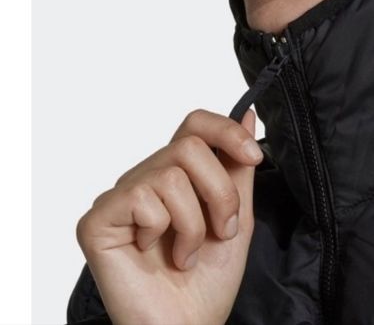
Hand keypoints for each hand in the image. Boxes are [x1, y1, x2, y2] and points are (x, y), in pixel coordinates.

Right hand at [76, 108, 262, 324]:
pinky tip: (155, 254)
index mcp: (177, 174)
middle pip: (189, 146)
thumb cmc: (208, 280)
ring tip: (187, 253)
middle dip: (220, 192)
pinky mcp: (96, 220)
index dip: (226, 132)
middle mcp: (145, 178)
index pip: (195, 124)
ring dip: (193, 221)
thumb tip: (247, 115)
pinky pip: (140, 197)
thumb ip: (239, 168)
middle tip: (221, 232)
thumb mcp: (237, 216)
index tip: (254, 157)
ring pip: (169, 174)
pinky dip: (162, 230)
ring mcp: (119, 198)